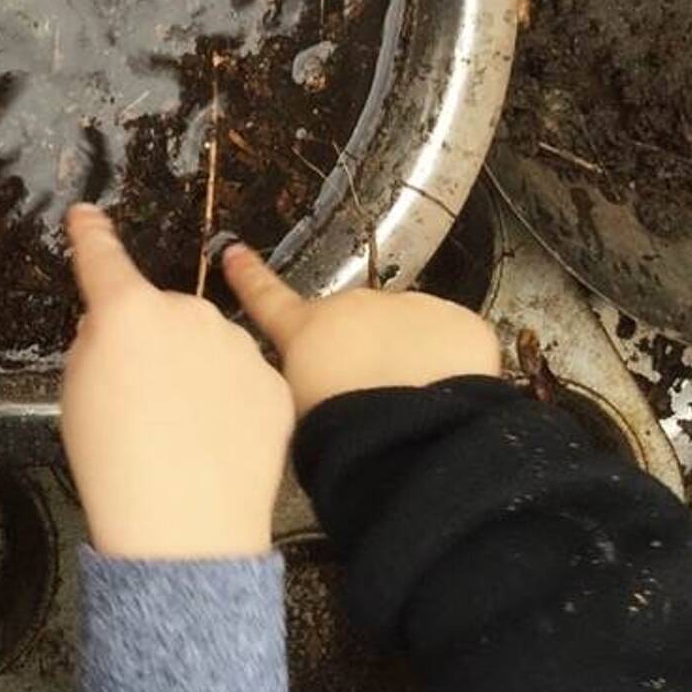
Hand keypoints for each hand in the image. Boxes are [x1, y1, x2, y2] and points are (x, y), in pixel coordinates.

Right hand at [60, 206, 292, 559]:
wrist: (185, 528)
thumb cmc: (113, 463)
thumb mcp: (76, 392)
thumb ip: (95, 342)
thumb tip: (113, 325)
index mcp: (127, 310)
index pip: (101, 257)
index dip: (90, 234)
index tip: (86, 214)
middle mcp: (187, 311)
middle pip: (161, 312)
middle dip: (151, 340)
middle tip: (140, 398)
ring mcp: (238, 344)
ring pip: (208, 343)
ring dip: (195, 368)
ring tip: (183, 431)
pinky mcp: (274, 383)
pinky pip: (244, 377)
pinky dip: (230, 398)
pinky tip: (218, 440)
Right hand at [224, 243, 501, 417]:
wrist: (413, 439)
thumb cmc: (344, 437)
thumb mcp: (297, 412)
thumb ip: (303, 382)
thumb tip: (316, 386)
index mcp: (303, 331)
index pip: (267, 298)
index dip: (249, 276)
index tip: (235, 252)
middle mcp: (351, 307)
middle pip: (355, 323)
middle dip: (365, 350)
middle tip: (373, 397)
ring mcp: (408, 307)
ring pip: (408, 330)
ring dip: (410, 357)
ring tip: (414, 405)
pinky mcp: (456, 321)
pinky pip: (454, 340)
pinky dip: (455, 364)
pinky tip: (448, 397)